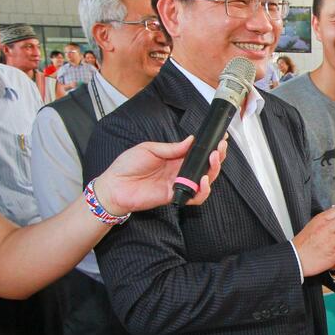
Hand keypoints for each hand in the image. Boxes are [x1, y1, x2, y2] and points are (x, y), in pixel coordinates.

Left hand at [94, 136, 227, 214]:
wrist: (115, 185)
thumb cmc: (128, 165)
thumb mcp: (150, 149)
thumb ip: (172, 148)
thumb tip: (192, 140)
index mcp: (175, 157)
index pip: (197, 152)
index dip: (210, 146)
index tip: (220, 137)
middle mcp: (180, 171)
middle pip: (205, 166)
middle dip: (216, 156)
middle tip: (220, 147)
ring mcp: (179, 184)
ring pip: (205, 180)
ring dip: (213, 171)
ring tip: (214, 160)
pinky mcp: (175, 197)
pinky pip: (195, 197)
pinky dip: (203, 190)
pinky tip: (203, 180)